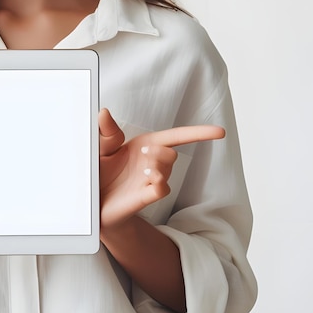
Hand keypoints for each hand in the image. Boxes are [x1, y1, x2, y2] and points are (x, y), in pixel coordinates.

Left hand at [98, 108, 224, 228]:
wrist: (92, 200)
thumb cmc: (99, 171)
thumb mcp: (100, 147)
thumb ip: (105, 131)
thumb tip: (104, 112)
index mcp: (145, 146)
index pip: (178, 137)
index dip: (199, 133)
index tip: (220, 132)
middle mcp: (152, 163)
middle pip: (172, 153)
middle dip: (160, 151)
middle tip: (142, 154)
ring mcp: (151, 181)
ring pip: (167, 168)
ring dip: (157, 165)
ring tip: (141, 170)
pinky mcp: (145, 197)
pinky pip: (162, 189)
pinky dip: (158, 182)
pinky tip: (146, 179)